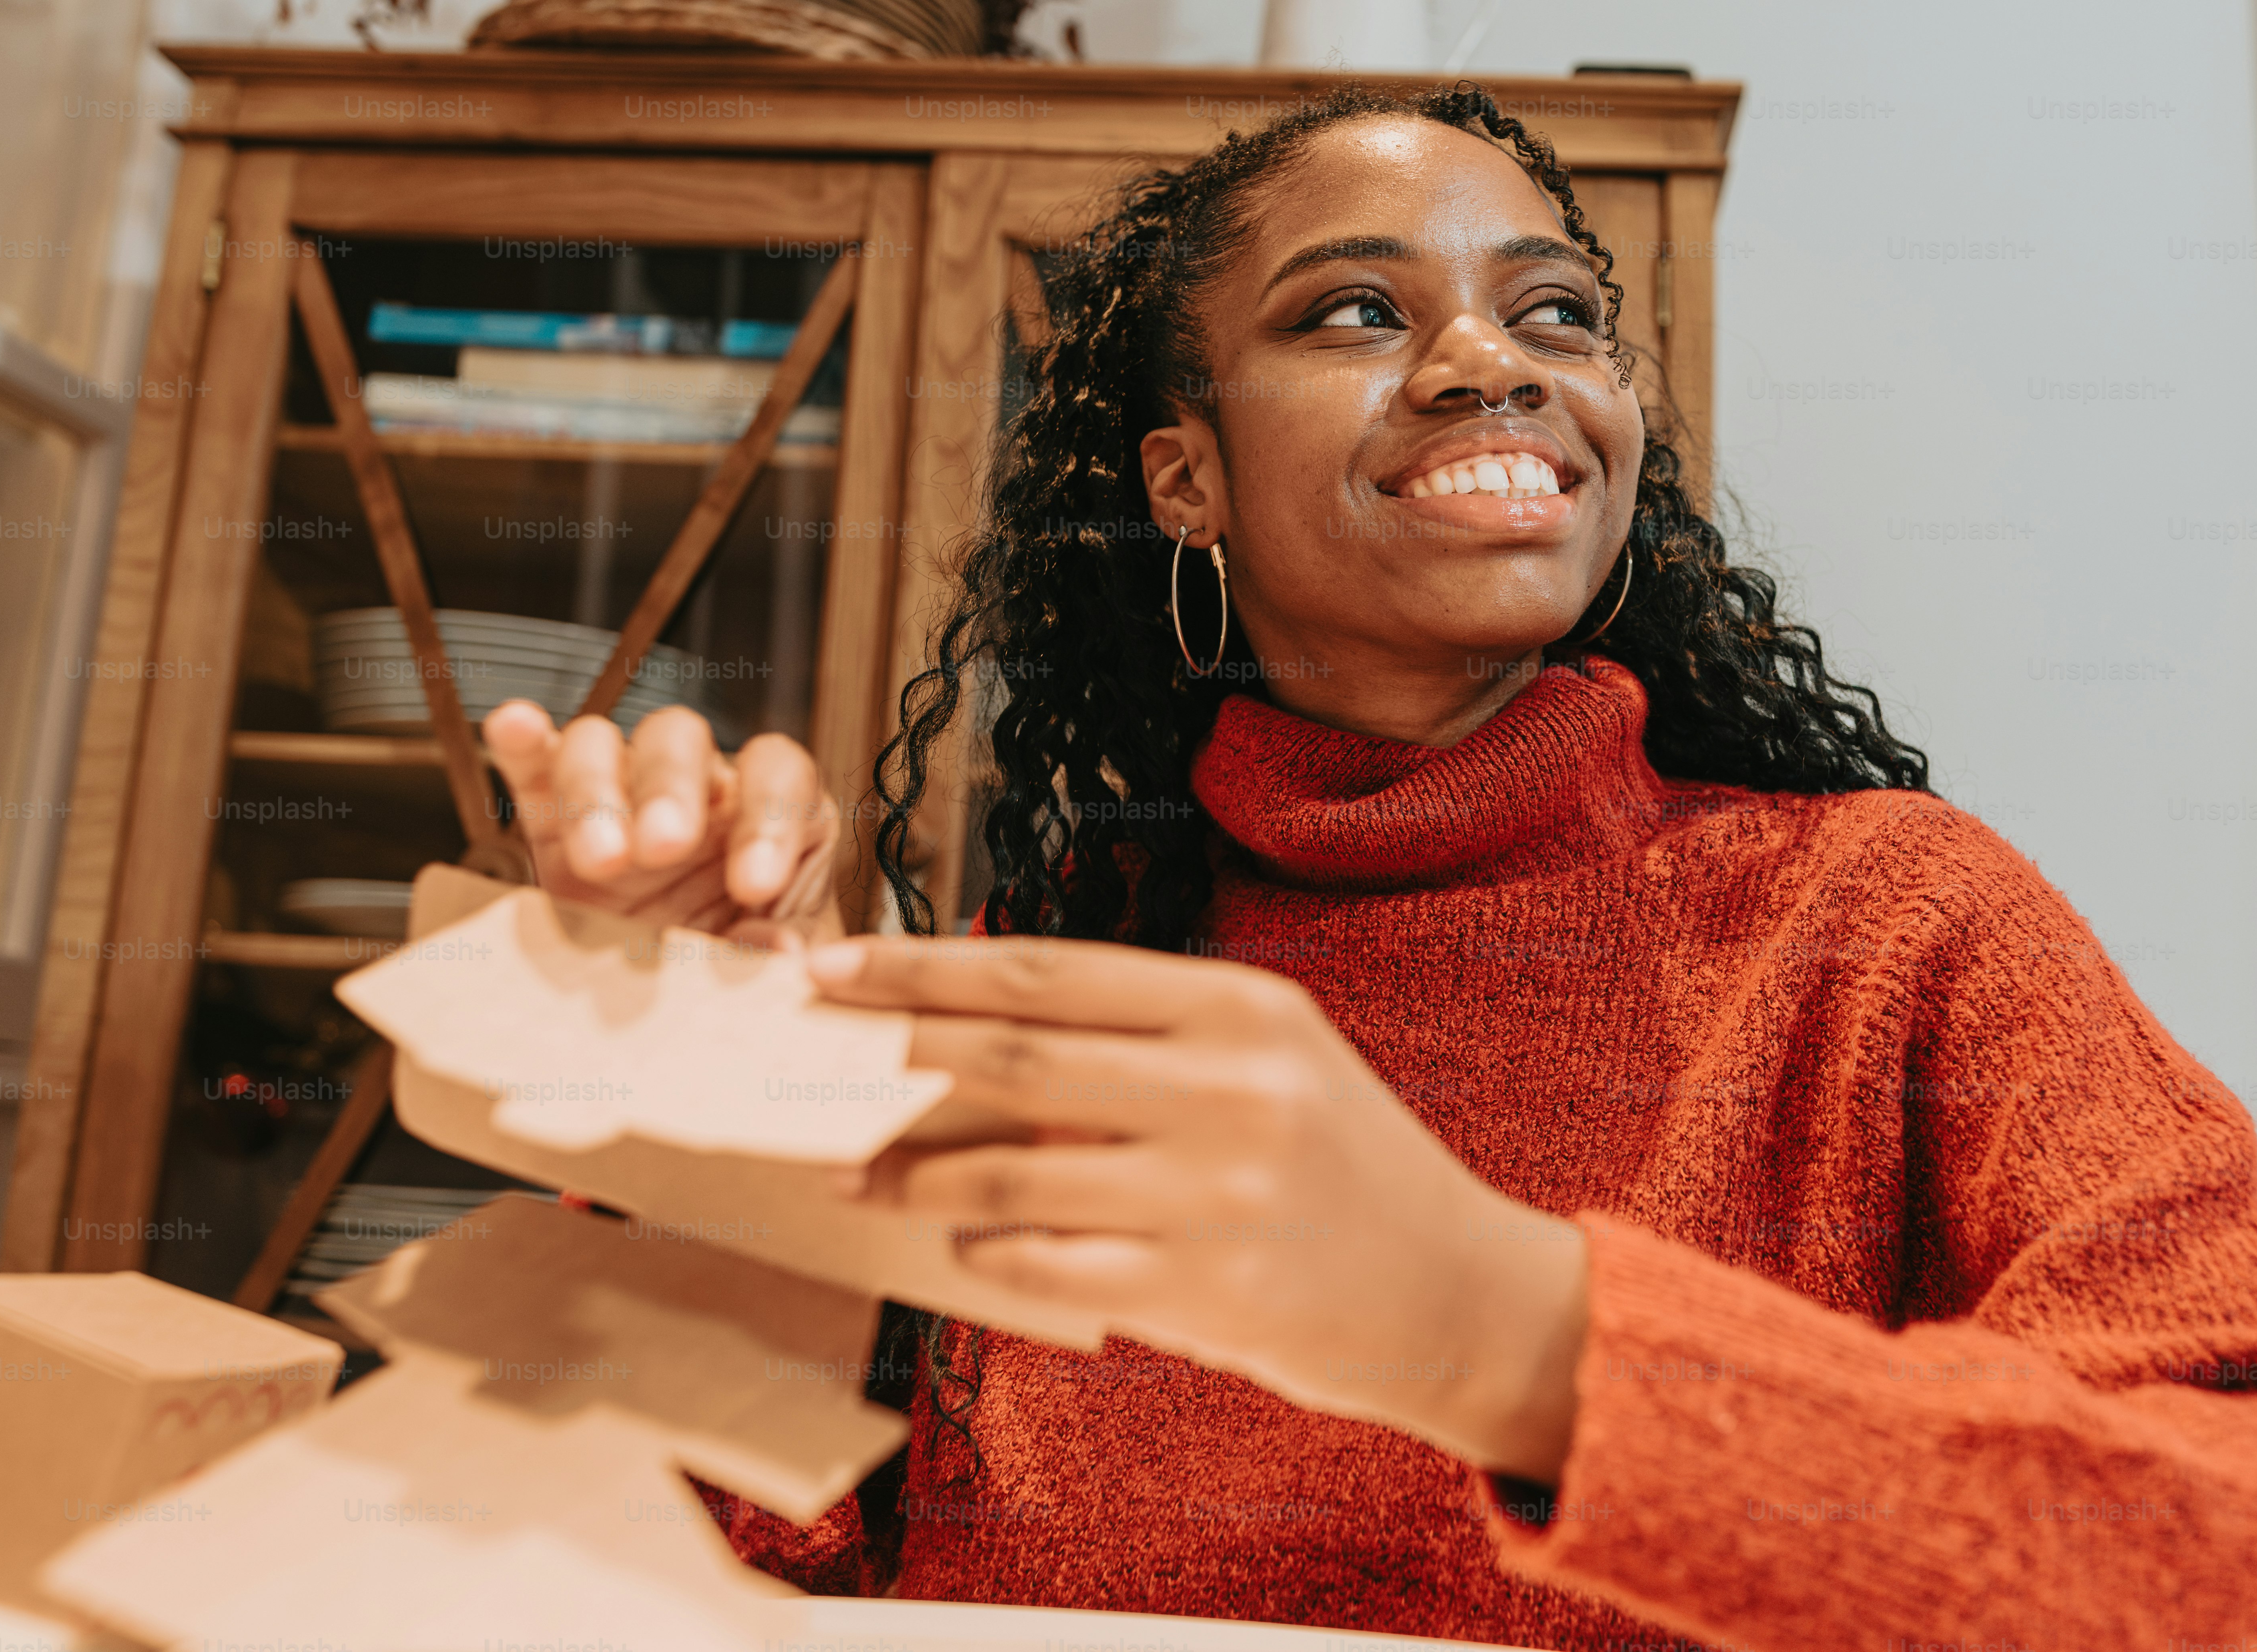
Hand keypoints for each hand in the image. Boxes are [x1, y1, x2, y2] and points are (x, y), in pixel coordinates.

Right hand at [482, 700, 847, 940]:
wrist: (686, 1014)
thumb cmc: (751, 965)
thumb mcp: (788, 968)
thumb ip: (792, 949)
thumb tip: (777, 950)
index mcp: (766, 809)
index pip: (779, 774)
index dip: (771, 819)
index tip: (756, 887)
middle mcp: (695, 786)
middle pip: (680, 739)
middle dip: (671, 789)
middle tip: (662, 848)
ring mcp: (618, 795)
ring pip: (599, 745)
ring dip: (595, 794)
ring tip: (600, 859)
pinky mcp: (550, 823)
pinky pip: (535, 766)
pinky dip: (523, 745)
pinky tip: (513, 728)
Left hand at [808, 933, 1589, 1481]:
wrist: (1450, 1287)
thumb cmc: (1336, 1163)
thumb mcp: (1265, 1060)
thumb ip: (1143, 1036)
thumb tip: (975, 1021)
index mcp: (1242, 1010)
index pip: (1047, 971)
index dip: (926, 966)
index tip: (835, 964)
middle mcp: (1232, 1088)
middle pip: (1016, 1055)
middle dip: (892, 1052)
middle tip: (806, 1054)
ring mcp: (1219, 1193)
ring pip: (1012, 1171)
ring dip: (914, 1172)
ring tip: (856, 1171)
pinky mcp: (1206, 1292)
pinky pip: (1049, 1265)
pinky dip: (984, 1250)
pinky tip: (956, 1239)